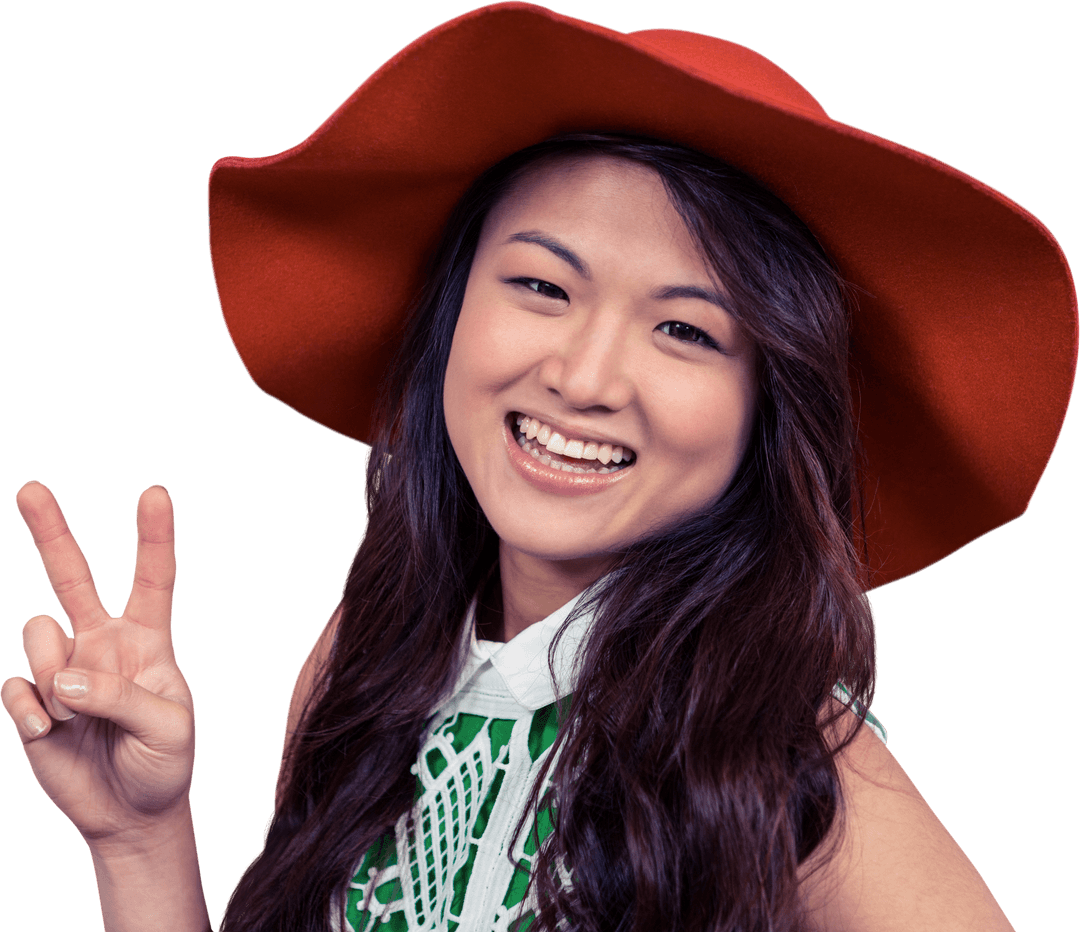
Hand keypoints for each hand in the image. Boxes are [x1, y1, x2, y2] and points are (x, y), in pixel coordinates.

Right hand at [1, 481, 196, 851]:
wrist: (130, 815)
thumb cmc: (163, 764)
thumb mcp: (167, 729)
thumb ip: (121, 696)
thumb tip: (64, 676)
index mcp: (149, 641)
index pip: (153, 581)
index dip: (153, 538)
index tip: (155, 493)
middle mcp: (103, 644)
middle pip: (72, 579)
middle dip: (51, 534)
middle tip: (31, 488)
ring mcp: (64, 670)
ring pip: (39, 636)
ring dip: (55, 677)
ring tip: (77, 717)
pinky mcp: (32, 702)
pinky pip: (14, 688)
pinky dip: (30, 711)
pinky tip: (50, 733)